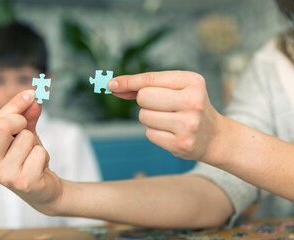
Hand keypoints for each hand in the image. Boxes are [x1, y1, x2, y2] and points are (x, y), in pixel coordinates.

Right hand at [0, 90, 62, 215]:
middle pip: (2, 126)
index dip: (16, 105)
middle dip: (22, 122)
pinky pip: (39, 152)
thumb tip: (33, 97)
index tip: (31, 94)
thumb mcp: (25, 133)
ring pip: (26, 138)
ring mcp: (4, 176)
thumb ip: (26, 114)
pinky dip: (44, 155)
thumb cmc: (29, 158)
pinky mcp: (24, 182)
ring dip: (36, 144)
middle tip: (29, 132)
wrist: (43, 188)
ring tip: (33, 157)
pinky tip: (39, 167)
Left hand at [109, 71, 223, 162]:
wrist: (214, 136)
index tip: (112, 84)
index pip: (151, 79)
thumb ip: (148, 85)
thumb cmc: (190, 107)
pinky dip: (155, 132)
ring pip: (144, 116)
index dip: (128, 82)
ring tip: (169, 119)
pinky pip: (149, 133)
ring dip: (150, 117)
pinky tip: (171, 132)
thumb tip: (114, 86)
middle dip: (144, 101)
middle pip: (143, 97)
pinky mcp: (181, 144)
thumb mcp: (178, 88)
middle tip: (161, 105)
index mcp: (193, 81)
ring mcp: (188, 125)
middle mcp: (192, 101)